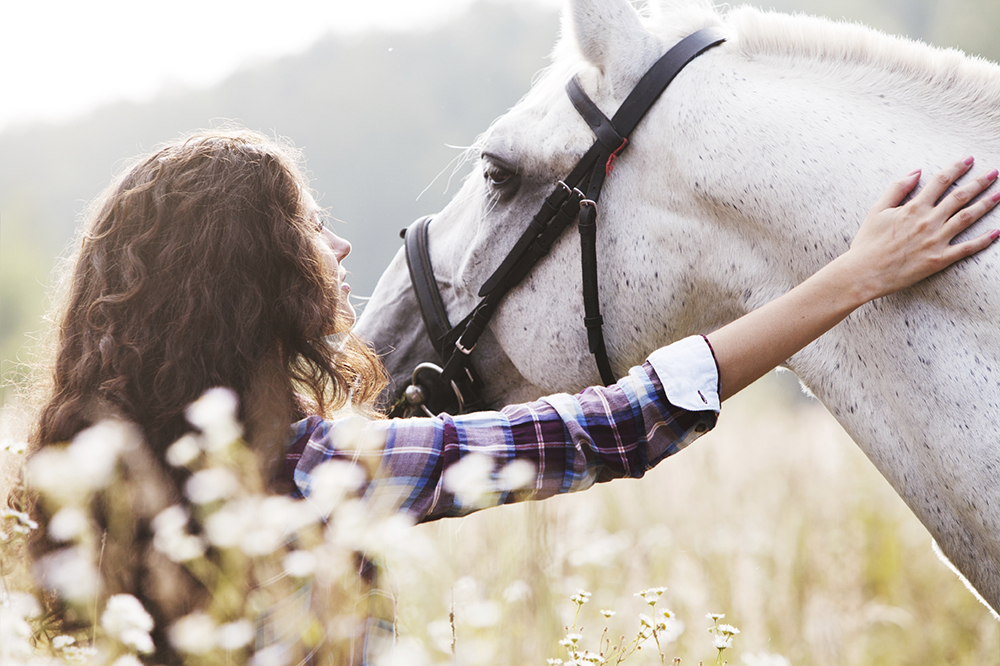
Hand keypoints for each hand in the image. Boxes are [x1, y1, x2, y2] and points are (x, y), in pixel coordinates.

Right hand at [846, 156, 999, 302]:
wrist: (863, 273)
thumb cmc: (867, 243)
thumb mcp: (877, 210)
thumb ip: (897, 189)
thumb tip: (916, 172)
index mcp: (913, 208)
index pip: (941, 181)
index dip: (956, 168)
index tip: (969, 160)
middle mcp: (928, 221)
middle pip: (960, 196)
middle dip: (979, 182)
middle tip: (994, 173)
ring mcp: (935, 241)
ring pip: (967, 218)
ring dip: (985, 204)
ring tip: (999, 194)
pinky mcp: (939, 260)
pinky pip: (966, 249)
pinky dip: (983, 240)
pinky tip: (996, 232)